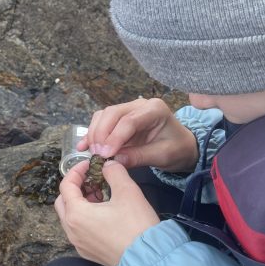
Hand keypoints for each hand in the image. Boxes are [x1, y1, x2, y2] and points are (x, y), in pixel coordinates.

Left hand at [54, 159, 158, 265]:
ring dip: (81, 203)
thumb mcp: (127, 191)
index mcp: (76, 214)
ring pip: (70, 217)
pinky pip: (79, 230)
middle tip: (93, 180)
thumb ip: (114, 172)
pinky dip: (85, 218)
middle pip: (63, 202)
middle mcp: (72, 231)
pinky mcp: (88, 252)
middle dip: (75, 187)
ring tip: (102, 195)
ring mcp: (79, 244)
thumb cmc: (136, 226)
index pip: (66, 185)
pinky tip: (104, 214)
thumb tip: (108, 165)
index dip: (76, 171)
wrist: (148, 259)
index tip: (89, 164)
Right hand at [80, 97, 198, 172]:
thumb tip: (114, 160)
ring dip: (94, 133)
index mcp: (154, 109)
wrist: (181, 146)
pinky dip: (92, 134)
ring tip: (92, 153)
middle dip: (101, 134)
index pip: (129, 120)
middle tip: (97, 154)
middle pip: (112, 113)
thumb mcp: (163, 155)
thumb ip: (140, 156)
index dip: (114, 137)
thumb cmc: (177, 149)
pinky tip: (83, 147)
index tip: (105, 154)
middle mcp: (139, 105)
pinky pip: (101, 122)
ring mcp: (128, 110)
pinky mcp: (119, 119)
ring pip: (103, 116)